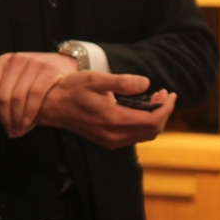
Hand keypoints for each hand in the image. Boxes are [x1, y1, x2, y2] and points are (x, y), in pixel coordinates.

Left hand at [0, 52, 78, 137]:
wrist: (64, 63)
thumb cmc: (31, 70)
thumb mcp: (9, 66)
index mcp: (3, 60)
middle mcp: (17, 60)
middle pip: (3, 95)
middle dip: (4, 118)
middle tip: (7, 131)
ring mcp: (34, 64)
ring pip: (18, 97)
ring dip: (17, 119)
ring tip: (17, 131)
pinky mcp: (49, 72)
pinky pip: (36, 95)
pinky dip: (31, 112)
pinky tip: (29, 123)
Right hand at [35, 71, 175, 149]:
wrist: (50, 104)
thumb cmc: (71, 88)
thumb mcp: (95, 79)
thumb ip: (122, 82)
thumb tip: (146, 83)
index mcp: (113, 119)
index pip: (153, 120)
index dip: (166, 108)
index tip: (170, 94)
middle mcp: (114, 135)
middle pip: (152, 130)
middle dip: (162, 112)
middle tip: (162, 94)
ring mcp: (110, 140)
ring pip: (144, 135)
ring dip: (154, 119)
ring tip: (153, 100)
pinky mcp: (106, 141)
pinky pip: (134, 137)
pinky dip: (142, 125)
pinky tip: (138, 110)